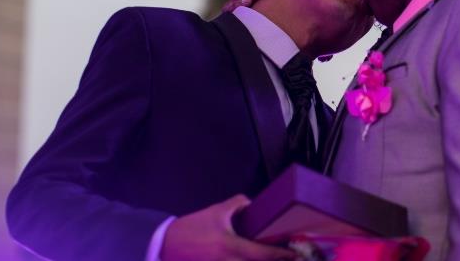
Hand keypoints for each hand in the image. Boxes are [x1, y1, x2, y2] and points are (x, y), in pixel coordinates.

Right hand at [161, 193, 295, 260]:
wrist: (164, 245)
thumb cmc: (191, 228)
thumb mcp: (215, 211)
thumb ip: (237, 205)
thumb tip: (253, 204)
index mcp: (229, 246)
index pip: (261, 254)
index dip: (281, 255)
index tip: (295, 254)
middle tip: (292, 258)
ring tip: (275, 257)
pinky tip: (254, 259)